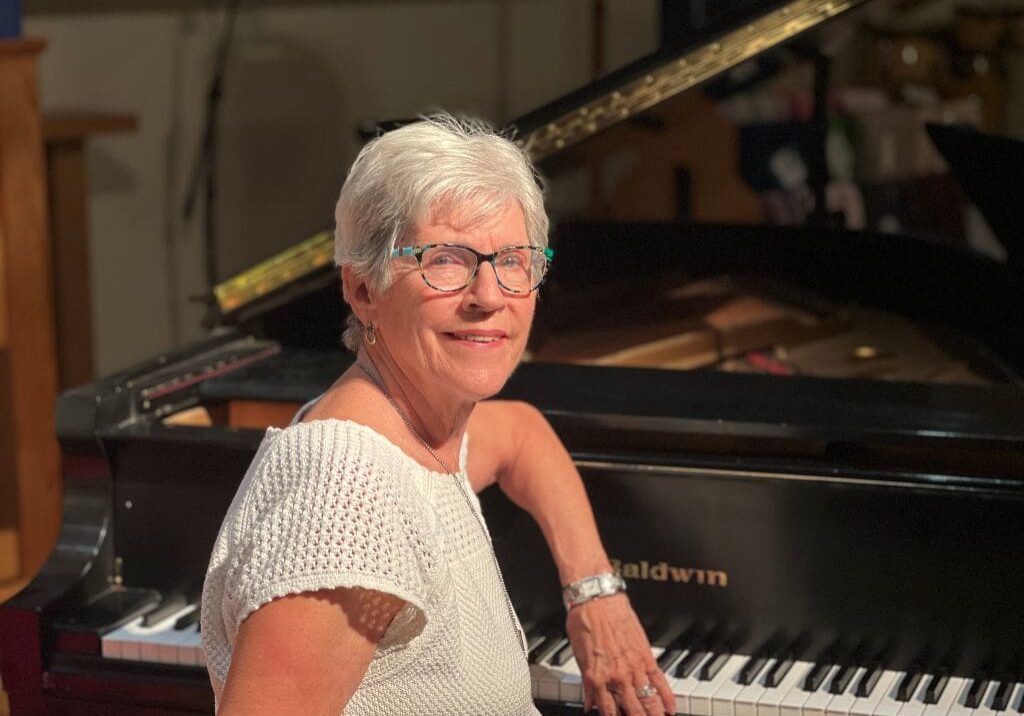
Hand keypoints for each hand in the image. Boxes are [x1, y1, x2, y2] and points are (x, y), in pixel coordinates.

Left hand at [565, 593, 674, 715]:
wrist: (596, 599)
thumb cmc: (583, 621)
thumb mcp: (578, 657)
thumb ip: (587, 684)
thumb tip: (589, 703)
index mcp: (597, 678)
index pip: (608, 711)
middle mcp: (617, 677)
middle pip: (633, 710)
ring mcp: (634, 668)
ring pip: (648, 700)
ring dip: (653, 713)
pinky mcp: (646, 656)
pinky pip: (660, 681)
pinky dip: (667, 697)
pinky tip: (670, 708)